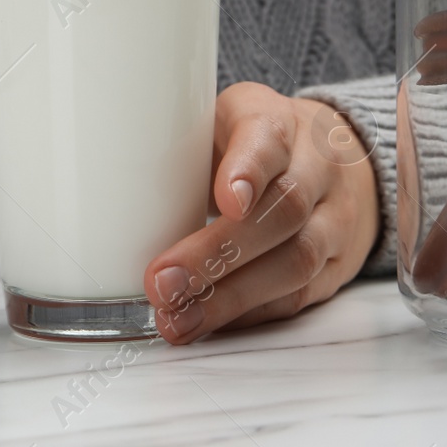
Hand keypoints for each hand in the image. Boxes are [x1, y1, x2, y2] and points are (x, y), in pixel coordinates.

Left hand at [144, 82, 379, 343]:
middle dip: (220, 253)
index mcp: (278, 121)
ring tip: (178, 319)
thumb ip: (180, 146)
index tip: (226, 200)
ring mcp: (334, 218)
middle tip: (163, 282)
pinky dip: (251, 315)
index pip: (270, 138)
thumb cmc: (254, 142)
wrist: (336, 157)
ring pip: (296, 261)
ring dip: (232, 298)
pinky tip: (211, 325)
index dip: (249, 170)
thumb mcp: (221, 121)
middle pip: (283, 210)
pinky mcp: (336, 266)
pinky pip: (298, 296)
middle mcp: (317, 167)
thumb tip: (110, 194)